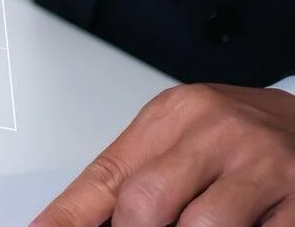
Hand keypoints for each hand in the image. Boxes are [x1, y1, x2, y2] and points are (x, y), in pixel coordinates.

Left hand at [32, 83, 294, 225]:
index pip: (106, 176)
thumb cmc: (240, 138)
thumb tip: (77, 221)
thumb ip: (134, 177)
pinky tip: (242, 225)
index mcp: (175, 114)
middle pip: (145, 203)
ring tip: (193, 221)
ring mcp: (263, 166)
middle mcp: (216, 132)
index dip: (68, 217)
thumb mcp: (180, 140)